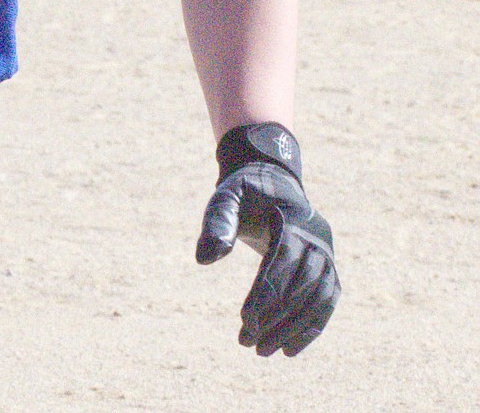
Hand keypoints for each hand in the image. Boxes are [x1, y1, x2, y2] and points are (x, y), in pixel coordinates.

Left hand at [196, 127, 339, 356]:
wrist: (272, 182)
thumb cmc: (244, 192)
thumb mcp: (226, 196)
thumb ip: (217, 222)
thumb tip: (204, 259)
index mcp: (294, 217)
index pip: (283, 261)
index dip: (266, 293)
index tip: (244, 321)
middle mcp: (318, 237)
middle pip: (302, 285)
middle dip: (276, 318)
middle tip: (248, 343)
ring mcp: (328, 252)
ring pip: (318, 298)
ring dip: (293, 329)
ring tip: (262, 351)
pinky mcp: (329, 267)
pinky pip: (326, 302)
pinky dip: (311, 327)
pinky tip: (288, 349)